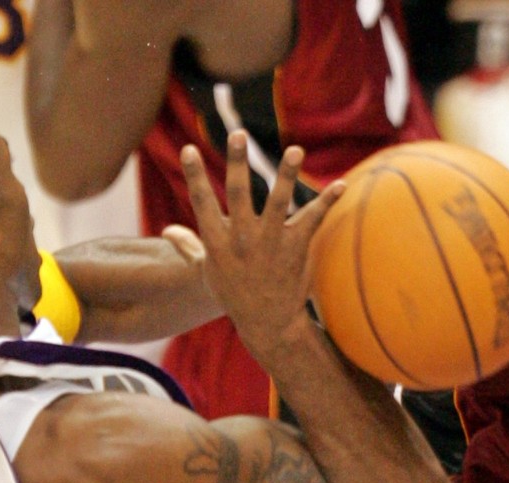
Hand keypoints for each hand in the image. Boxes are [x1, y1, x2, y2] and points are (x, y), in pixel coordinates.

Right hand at [180, 130, 344, 360]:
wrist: (268, 323)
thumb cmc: (235, 295)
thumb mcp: (207, 272)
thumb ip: (189, 247)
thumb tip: (167, 232)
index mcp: (217, 242)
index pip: (201, 202)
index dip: (194, 175)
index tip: (189, 148)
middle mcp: (242, 239)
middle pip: (238, 193)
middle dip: (237, 162)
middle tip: (237, 134)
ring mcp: (271, 243)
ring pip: (279, 201)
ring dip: (287, 174)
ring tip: (295, 151)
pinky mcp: (296, 248)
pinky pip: (313, 219)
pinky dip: (328, 201)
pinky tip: (341, 185)